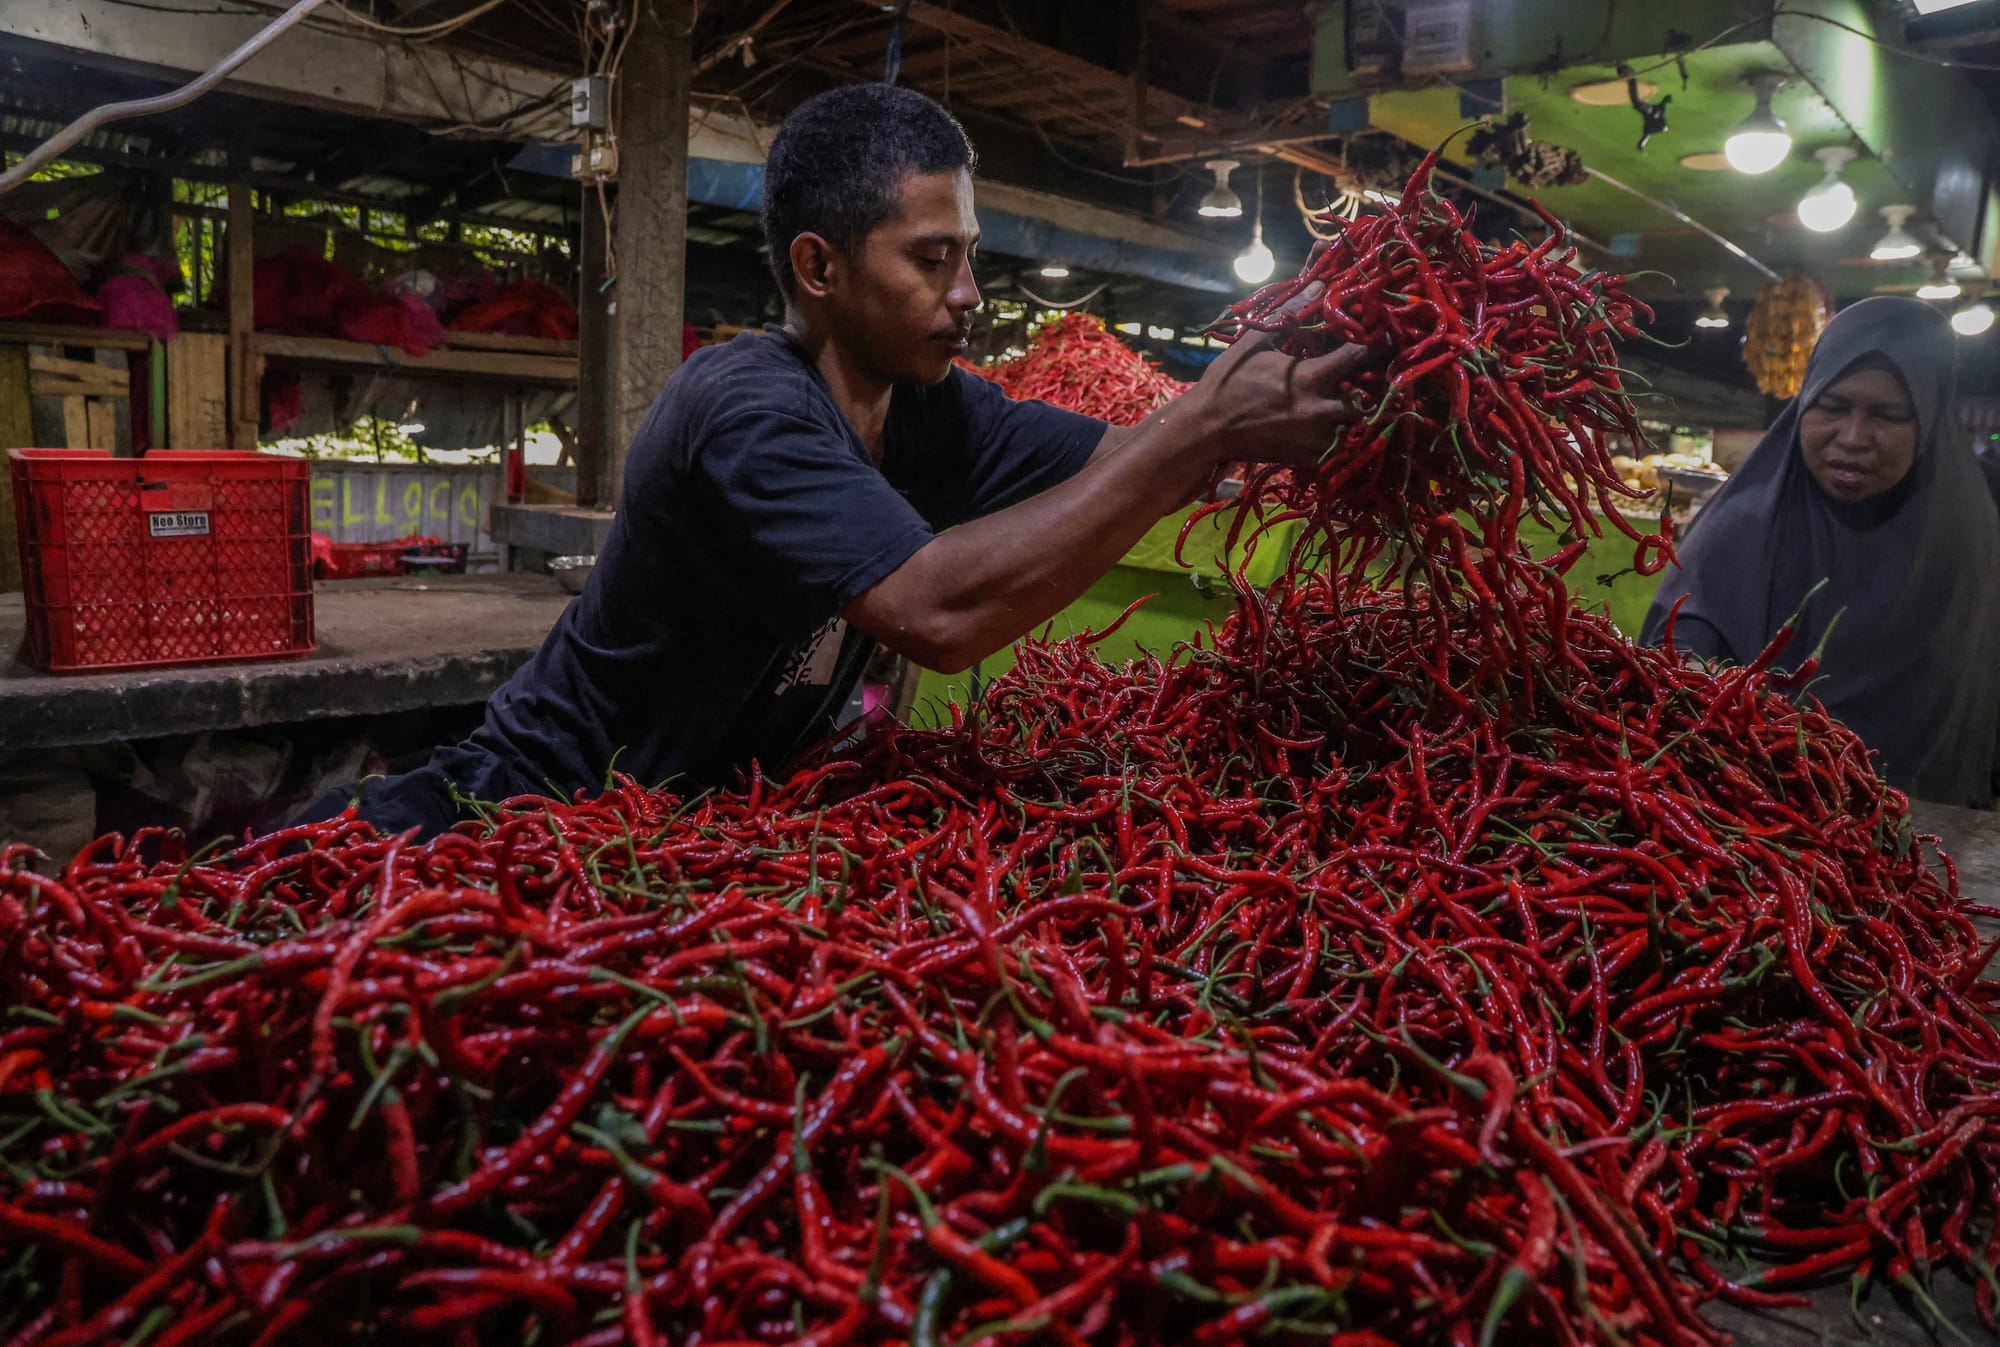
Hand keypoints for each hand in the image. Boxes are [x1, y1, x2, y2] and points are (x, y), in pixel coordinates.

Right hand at [1188, 331, 1369, 469]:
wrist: (1206, 428)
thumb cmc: (1229, 381)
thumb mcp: (1255, 342)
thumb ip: (1290, 314)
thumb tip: (1318, 282)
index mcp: (1309, 377)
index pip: (1357, 355)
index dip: (1373, 344)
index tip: (1382, 337)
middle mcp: (1318, 410)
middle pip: (1365, 400)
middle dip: (1367, 389)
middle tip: (1364, 379)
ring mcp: (1313, 438)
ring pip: (1354, 429)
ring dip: (1353, 416)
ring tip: (1346, 404)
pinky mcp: (1304, 458)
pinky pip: (1336, 452)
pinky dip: (1338, 441)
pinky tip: (1329, 428)